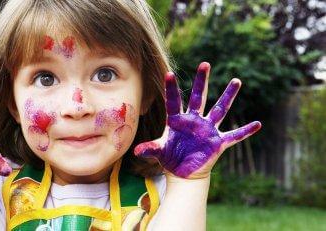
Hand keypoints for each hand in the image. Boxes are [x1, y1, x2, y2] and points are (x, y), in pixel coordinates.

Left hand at [134, 62, 260, 178]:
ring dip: (228, 96)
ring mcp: (207, 130)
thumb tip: (136, 151)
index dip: (171, 88)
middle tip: (204, 63)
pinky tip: (258, 124)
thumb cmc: (170, 158)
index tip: (169, 73)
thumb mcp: (159, 152)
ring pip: (219, 109)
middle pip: (198, 97)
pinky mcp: (217, 142)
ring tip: (236, 80)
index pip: (173, 101)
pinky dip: (245, 131)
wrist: (183, 172)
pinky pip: (234, 136)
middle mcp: (194, 120)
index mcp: (177, 121)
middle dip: (202, 81)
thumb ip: (150, 148)